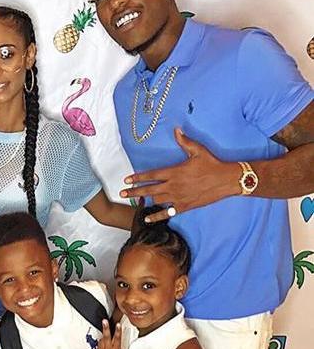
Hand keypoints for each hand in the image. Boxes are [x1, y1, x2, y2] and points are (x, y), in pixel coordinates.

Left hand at [119, 129, 239, 221]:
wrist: (226, 180)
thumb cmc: (212, 164)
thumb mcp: (198, 150)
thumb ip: (185, 141)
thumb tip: (176, 130)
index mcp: (174, 172)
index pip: (151, 175)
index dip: (138, 177)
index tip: (127, 179)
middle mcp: (174, 186)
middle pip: (149, 190)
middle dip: (134, 191)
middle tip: (123, 192)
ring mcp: (178, 197)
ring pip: (156, 200)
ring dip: (145, 200)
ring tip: (134, 201)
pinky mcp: (184, 206)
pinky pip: (167, 213)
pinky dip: (157, 216)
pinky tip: (147, 218)